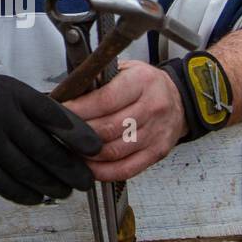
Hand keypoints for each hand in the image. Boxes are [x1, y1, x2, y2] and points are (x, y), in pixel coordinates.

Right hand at [0, 70, 102, 204]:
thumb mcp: (4, 89)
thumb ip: (33, 108)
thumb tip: (70, 135)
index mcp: (15, 94)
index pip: (55, 116)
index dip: (80, 135)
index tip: (96, 150)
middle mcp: (2, 115)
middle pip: (46, 149)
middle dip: (70, 170)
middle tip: (84, 181)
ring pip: (28, 171)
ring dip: (51, 186)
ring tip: (64, 192)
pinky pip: (6, 184)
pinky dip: (25, 194)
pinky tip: (37, 197)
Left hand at [61, 60, 186, 182]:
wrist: (180, 100)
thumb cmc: (148, 85)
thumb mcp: (127, 70)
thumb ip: (101, 80)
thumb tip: (68, 93)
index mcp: (142, 82)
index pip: (105, 100)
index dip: (79, 110)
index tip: (61, 113)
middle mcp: (151, 108)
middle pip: (107, 128)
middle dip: (79, 133)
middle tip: (62, 132)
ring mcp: (155, 133)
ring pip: (114, 151)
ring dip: (88, 154)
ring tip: (71, 148)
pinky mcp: (156, 153)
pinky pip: (126, 169)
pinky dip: (103, 171)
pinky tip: (90, 166)